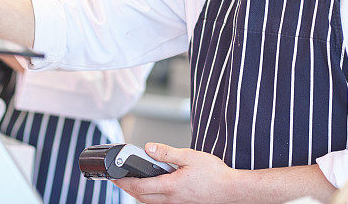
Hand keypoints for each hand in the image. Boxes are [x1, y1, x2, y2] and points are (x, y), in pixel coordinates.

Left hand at [113, 143, 238, 203]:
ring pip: (150, 202)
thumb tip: (149, 148)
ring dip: (138, 194)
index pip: (140, 186)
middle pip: (141, 197)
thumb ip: (167, 153)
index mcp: (170, 187)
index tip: (114, 177)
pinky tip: (153, 189)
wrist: (232, 191)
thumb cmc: (215, 175)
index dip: (124, 182)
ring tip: (132, 183)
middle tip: (118, 180)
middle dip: (127, 189)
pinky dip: (151, 197)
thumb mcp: (190, 157)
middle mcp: (171, 200)